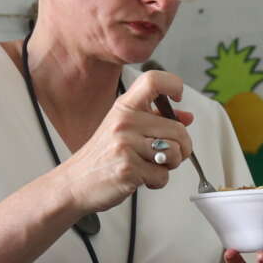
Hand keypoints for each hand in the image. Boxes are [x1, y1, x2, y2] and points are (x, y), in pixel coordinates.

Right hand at [59, 71, 190, 216]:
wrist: (76, 182)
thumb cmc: (102, 156)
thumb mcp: (124, 129)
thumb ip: (155, 120)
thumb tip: (186, 118)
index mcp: (124, 107)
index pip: (154, 80)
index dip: (173, 84)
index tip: (177, 97)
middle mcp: (125, 122)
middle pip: (178, 129)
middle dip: (182, 148)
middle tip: (166, 155)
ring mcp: (126, 145)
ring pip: (175, 153)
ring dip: (169, 166)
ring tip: (150, 165)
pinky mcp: (129, 169)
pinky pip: (163, 176)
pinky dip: (157, 182)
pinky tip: (141, 178)